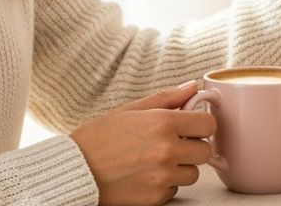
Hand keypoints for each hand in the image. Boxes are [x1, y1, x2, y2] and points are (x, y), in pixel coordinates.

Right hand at [69, 82, 214, 205]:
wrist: (72, 171)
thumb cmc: (97, 139)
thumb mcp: (130, 110)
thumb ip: (166, 99)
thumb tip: (192, 87)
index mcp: (163, 123)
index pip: (208, 124)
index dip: (201, 125)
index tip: (191, 127)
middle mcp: (167, 151)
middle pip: (205, 151)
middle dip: (192, 147)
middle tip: (172, 144)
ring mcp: (162, 177)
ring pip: (192, 173)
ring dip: (180, 168)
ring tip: (154, 161)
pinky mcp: (154, 199)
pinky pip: (174, 190)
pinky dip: (164, 185)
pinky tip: (144, 176)